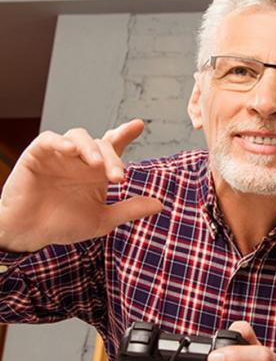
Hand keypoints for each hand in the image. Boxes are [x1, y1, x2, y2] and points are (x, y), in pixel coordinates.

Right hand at [0, 120, 161, 251]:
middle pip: (101, 144)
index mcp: (97, 170)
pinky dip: (61, 141)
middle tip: (117, 177)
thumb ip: (129, 210)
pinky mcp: (37, 154)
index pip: (114, 145)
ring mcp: (59, 155)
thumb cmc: (63, 224)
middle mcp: (80, 158)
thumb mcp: (101, 220)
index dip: (126, 133)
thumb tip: (160, 204)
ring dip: (91, 148)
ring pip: (79, 135)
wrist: (30, 234)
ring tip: (97, 165)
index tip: (138, 125)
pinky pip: (49, 139)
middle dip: (113, 158)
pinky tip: (71, 151)